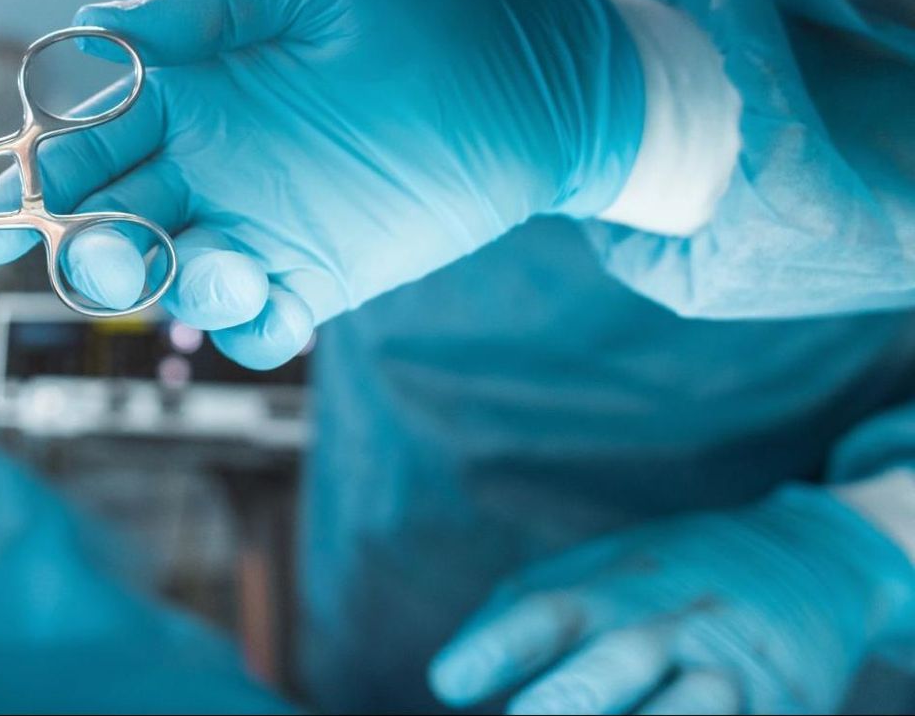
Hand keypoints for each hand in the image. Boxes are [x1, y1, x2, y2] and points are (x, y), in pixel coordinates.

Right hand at [0, 0, 643, 367]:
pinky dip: (234, 323)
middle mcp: (206, 162)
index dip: (29, 175)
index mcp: (187, 90)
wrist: (537, 83)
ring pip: (156, 274)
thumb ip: (201, 8)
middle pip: (98, 213)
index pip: (80, 136)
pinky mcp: (316, 278)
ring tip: (191, 255)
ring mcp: (256, 224)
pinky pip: (250, 326)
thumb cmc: (425, 13)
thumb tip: (85, 28)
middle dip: (63, 238)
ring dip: (139, 281)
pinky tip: (258, 287)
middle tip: (75, 242)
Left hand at [429, 488, 914, 713]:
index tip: (446, 683)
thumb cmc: (667, 578)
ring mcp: (738, 670)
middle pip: (624, 656)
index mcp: (615, 588)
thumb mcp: (593, 575)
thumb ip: (517, 620)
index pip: (549, 611)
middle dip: (578, 694)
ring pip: (699, 706)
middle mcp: (675, 624)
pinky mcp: (789, 707)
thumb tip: (445, 681)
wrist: (813, 558)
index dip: (499, 647)